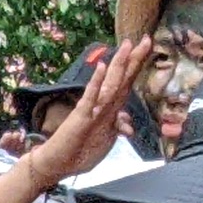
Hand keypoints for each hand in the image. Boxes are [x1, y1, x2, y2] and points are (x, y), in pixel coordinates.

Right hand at [23, 38, 149, 188]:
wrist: (56, 163)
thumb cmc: (78, 151)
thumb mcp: (104, 141)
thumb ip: (115, 129)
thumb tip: (127, 126)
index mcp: (109, 109)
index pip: (126, 83)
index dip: (137, 65)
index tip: (147, 46)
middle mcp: (101, 105)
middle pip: (121, 78)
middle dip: (134, 59)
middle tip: (146, 39)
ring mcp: (91, 109)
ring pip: (109, 84)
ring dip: (119, 64)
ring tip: (127, 46)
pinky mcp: (81, 117)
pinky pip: (90, 98)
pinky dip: (96, 83)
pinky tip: (102, 68)